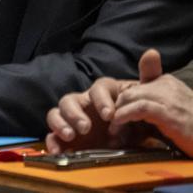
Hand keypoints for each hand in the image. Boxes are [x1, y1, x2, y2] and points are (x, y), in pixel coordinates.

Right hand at [45, 49, 161, 153]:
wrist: (133, 140)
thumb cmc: (137, 116)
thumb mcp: (145, 97)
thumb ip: (148, 76)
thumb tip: (151, 53)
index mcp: (101, 94)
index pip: (96, 88)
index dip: (100, 100)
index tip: (110, 115)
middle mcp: (83, 104)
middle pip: (68, 100)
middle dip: (74, 113)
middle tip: (86, 127)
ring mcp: (72, 120)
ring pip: (55, 114)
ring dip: (60, 123)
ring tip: (70, 136)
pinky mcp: (67, 137)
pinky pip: (52, 136)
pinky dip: (52, 142)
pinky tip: (58, 150)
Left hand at [112, 73, 192, 156]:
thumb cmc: (192, 129)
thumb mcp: (171, 111)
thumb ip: (151, 101)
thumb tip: (129, 103)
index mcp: (168, 82)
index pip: (136, 86)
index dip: (123, 101)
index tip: (115, 115)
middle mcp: (168, 86)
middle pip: (130, 91)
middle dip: (117, 108)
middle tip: (111, 124)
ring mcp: (170, 99)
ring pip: (131, 97)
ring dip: (118, 113)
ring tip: (113, 129)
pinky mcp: (169, 113)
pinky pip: (139, 108)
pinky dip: (125, 115)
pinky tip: (119, 124)